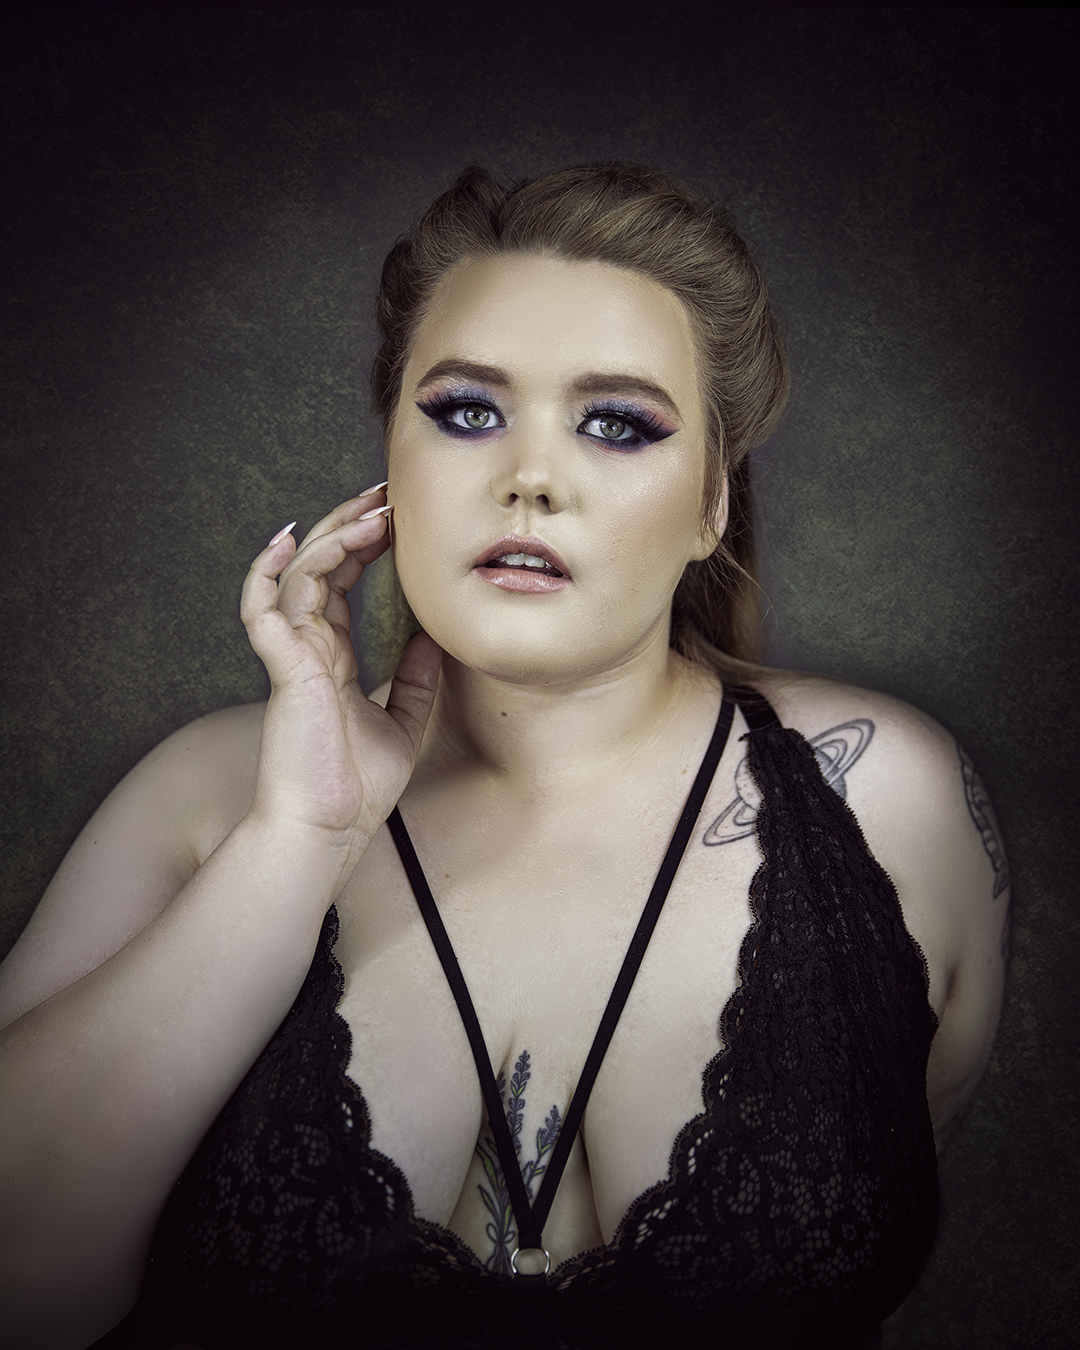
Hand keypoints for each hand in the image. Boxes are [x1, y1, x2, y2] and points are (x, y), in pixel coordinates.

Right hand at [240, 486, 440, 874]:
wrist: (328, 829)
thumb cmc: (356, 788)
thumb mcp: (405, 721)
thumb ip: (417, 677)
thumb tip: (437, 634)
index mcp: (331, 659)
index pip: (340, 585)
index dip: (364, 546)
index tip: (396, 518)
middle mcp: (308, 649)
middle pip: (320, 567)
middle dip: (350, 524)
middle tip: (385, 493)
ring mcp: (291, 655)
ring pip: (300, 575)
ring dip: (335, 537)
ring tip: (372, 512)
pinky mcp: (282, 667)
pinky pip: (263, 607)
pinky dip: (267, 569)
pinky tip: (286, 538)